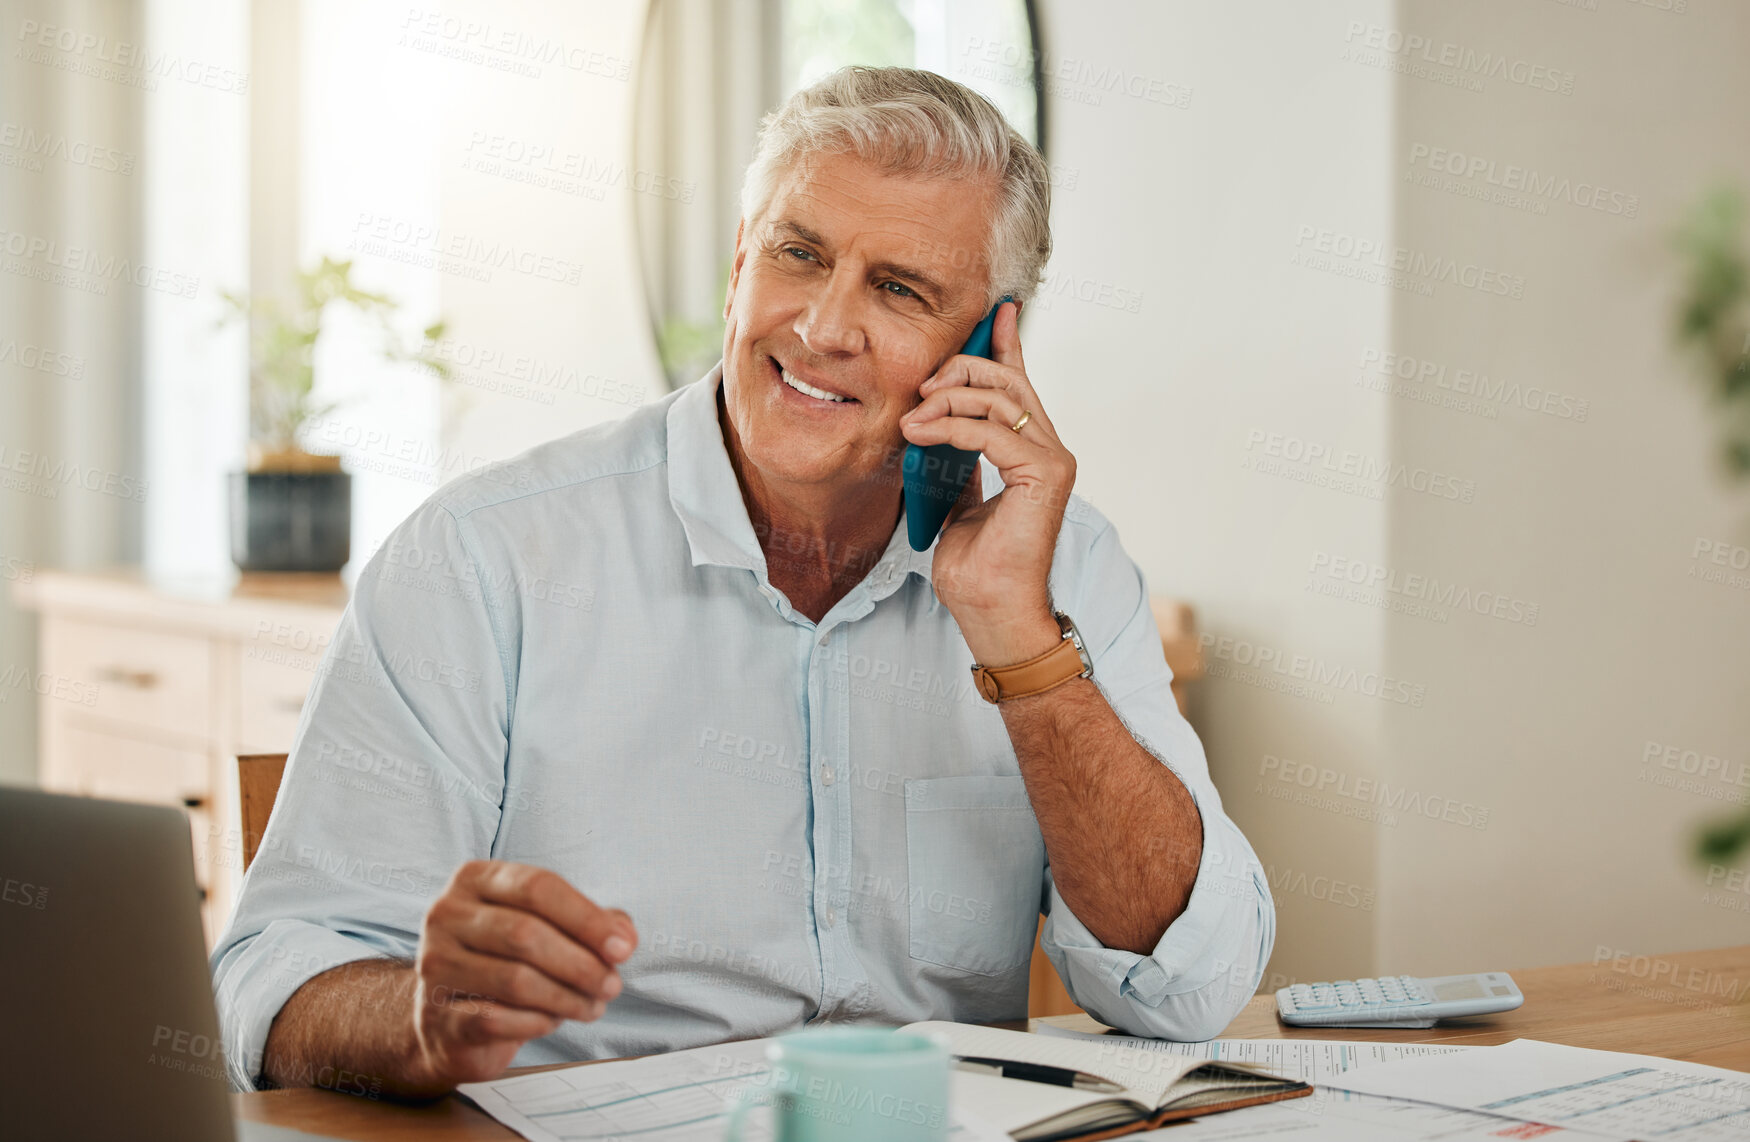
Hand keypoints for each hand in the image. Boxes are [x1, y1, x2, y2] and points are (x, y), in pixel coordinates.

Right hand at [408, 860, 635, 1087]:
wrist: (451, 1020)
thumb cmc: (508, 962)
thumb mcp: (549, 929)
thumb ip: (591, 925)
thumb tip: (624, 938)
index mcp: (476, 879)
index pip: (538, 887)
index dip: (587, 919)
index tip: (624, 948)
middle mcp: (446, 914)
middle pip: (525, 934)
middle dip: (581, 964)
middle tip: (612, 985)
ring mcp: (435, 963)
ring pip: (514, 980)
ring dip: (566, 997)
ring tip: (592, 1006)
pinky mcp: (435, 1013)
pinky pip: (497, 1019)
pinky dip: (536, 1023)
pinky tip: (552, 1021)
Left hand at [899, 301, 1074, 664]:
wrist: (991, 613)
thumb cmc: (976, 569)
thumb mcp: (955, 501)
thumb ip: (956, 463)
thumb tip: (934, 429)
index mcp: (1031, 450)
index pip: (1018, 384)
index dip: (1004, 344)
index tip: (991, 311)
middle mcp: (1049, 448)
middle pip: (1007, 379)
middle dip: (961, 367)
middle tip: (921, 386)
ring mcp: (1051, 459)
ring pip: (999, 397)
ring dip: (947, 399)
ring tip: (911, 419)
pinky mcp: (1045, 474)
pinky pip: (992, 430)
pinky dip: (951, 426)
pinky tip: (922, 434)